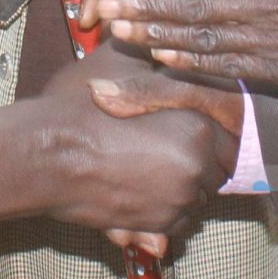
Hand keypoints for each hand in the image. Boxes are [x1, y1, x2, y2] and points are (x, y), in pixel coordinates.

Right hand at [24, 45, 232, 241]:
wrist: (47, 155)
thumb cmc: (82, 110)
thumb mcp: (125, 72)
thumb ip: (160, 69)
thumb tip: (176, 52)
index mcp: (196, 130)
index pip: (230, 140)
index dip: (210, 133)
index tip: (191, 130)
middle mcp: (195, 170)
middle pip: (217, 172)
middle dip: (200, 162)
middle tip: (168, 147)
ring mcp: (176, 202)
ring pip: (198, 198)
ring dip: (184, 187)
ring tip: (151, 167)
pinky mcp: (156, 226)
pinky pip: (177, 222)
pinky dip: (166, 209)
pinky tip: (140, 188)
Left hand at [94, 0, 277, 93]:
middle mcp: (268, 9)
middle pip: (193, 8)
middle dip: (145, 6)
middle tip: (104, 5)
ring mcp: (274, 45)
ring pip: (203, 39)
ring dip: (158, 34)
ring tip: (120, 30)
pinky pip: (229, 66)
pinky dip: (194, 61)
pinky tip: (165, 56)